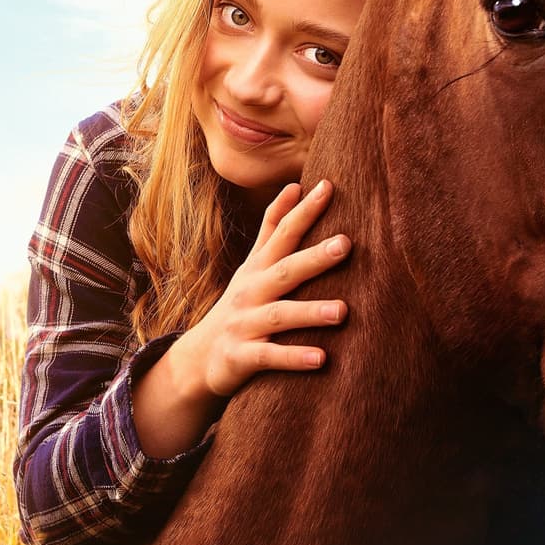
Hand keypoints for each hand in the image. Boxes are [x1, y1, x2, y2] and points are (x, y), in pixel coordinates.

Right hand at [183, 179, 352, 399]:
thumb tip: (295, 185)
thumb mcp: (252, 266)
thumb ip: (272, 229)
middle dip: (314, 258)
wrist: (199, 358)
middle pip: (284, 271)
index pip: (281, 233)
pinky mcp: (241, 357)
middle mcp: (250, 292)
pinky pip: (269, 357)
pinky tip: (321, 358)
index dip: (302, 211)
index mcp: (258, 269)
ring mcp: (244, 324)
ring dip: (309, 312)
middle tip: (346, 244)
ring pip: (278, 316)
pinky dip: (293, 358)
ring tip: (342, 312)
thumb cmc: (241, 306)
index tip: (327, 186)